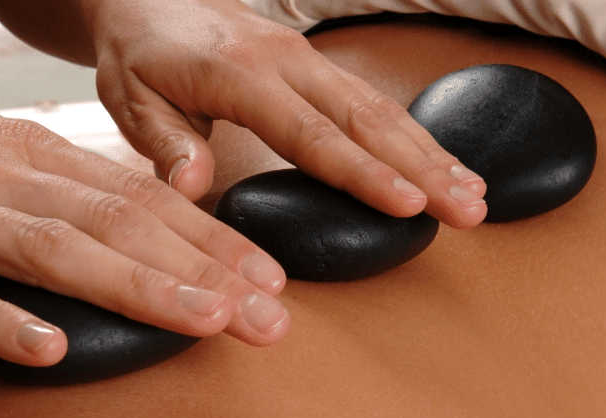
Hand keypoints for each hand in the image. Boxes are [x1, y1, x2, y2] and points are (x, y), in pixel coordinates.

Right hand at [0, 100, 289, 366]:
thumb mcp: (19, 172)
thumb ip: (85, 202)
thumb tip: (170, 240)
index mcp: (42, 159)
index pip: (148, 200)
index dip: (215, 242)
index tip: (272, 281)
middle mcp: (7, 179)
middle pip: (122, 224)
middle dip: (203, 272)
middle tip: (268, 318)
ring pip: (55, 250)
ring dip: (136, 287)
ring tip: (204, 321)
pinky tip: (49, 349)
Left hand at [85, 0, 487, 227]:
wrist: (148, 0)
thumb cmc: (141, 56)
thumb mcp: (131, 100)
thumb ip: (166, 143)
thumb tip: (194, 184)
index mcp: (241, 74)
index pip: (313, 132)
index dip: (363, 172)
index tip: (408, 204)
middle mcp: (288, 62)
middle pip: (368, 120)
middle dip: (424, 168)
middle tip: (468, 209)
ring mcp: (310, 61)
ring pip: (383, 109)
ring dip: (433, 153)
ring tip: (474, 194)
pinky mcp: (320, 69)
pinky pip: (375, 103)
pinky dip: (415, 137)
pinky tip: (444, 164)